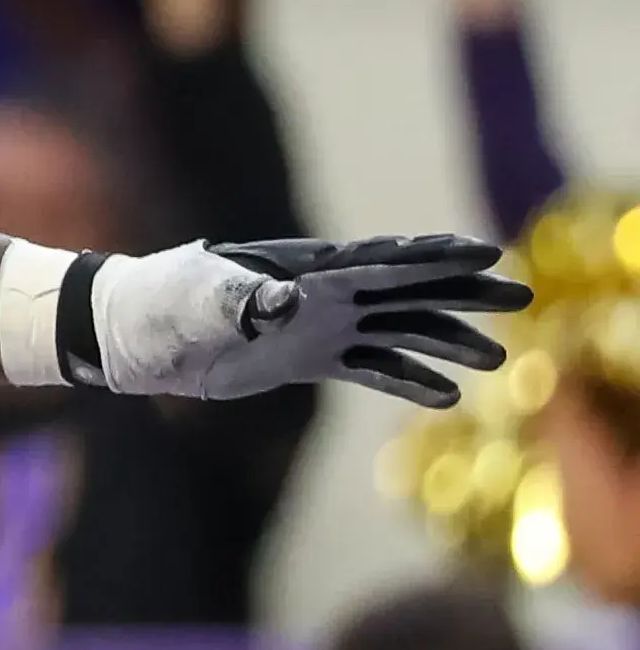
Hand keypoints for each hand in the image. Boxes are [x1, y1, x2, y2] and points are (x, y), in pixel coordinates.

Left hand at [88, 234, 522, 406]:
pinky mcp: (303, 356)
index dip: (434, 258)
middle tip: (521, 297)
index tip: (485, 252)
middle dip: (463, 294)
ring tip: (498, 361)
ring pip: (397, 330)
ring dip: (446, 342)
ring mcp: (314, 324)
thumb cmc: (160, 304)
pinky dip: (406, 379)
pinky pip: (368, 366)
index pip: (381, 262)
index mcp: (302, 270)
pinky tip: (446, 396)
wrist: (129, 333)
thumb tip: (287, 300)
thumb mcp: (199, 299)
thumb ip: (244, 298)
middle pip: (406, 290)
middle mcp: (318, 293)